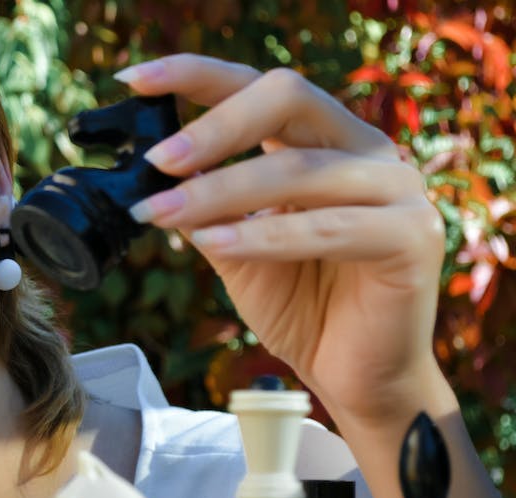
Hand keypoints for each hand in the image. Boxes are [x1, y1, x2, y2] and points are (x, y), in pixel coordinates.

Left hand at [118, 54, 450, 427]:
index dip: (196, 75)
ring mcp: (396, 188)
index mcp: (322, 140)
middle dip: (213, 126)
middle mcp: (364, 149)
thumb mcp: (233, 247)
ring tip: (161, 212)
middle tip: (156, 160)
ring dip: (219, 191)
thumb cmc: (299, 305)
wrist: (351, 375)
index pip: (258, 87)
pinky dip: (262, 235)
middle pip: (288, 98)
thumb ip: (202, 206)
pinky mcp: (411, 236)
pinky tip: (213, 242)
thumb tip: (147, 174)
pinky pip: (329, 227)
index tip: (133, 81)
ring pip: (297, 169)